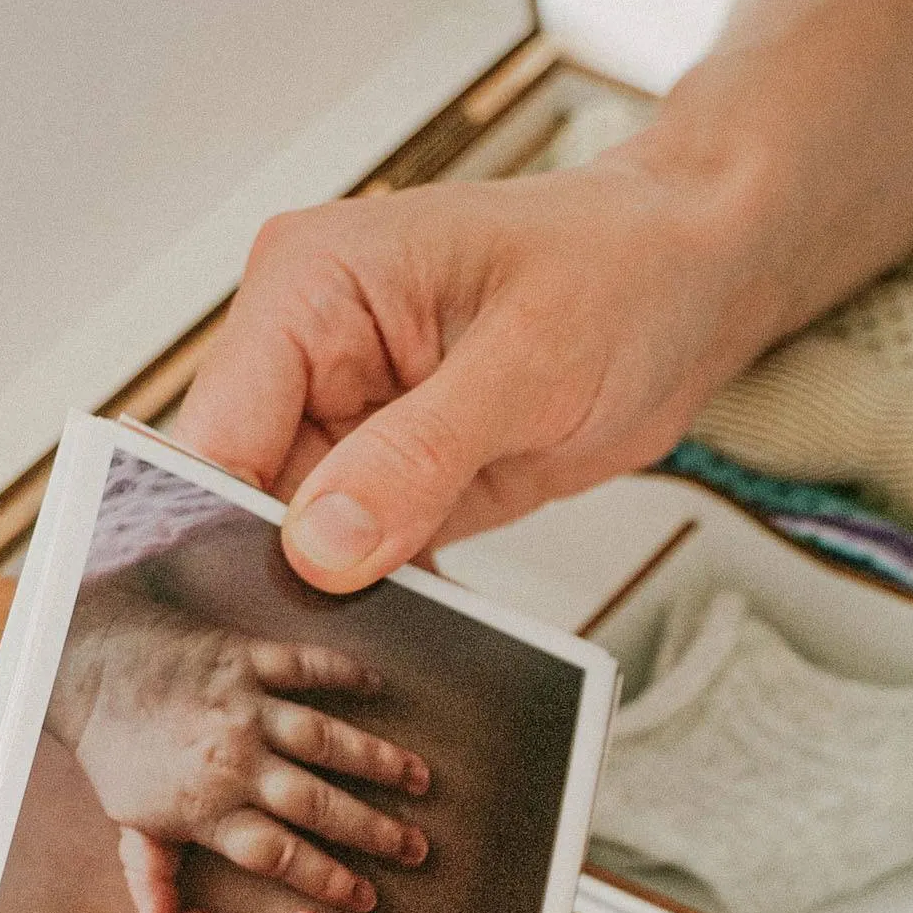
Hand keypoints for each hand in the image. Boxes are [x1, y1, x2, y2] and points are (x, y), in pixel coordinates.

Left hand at [45, 586, 429, 912]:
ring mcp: (243, 708)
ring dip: (375, 760)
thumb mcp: (129, 823)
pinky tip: (378, 688)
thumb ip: (152, 876)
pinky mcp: (245, 660)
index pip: (278, 854)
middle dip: (372, 830)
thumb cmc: (115, 752)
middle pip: (315, 804)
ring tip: (419, 779)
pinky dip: (342, 674)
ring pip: (323, 738)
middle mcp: (234, 762)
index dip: (325, 878)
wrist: (88, 669)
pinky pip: (304, 666)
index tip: (365, 897)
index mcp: (207, 809)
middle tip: (416, 848)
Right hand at [175, 141, 792, 591]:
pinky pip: (357, 560)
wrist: (695, 282)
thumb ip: (417, 455)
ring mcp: (346, 422)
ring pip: (296, 542)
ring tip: (391, 631)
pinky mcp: (391, 480)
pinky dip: (382, 597)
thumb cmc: (624, 269)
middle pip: (241, 497)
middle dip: (281, 576)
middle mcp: (308, 353)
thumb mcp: (530, 360)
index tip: (258, 606)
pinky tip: (420, 624)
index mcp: (308, 285)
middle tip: (329, 643)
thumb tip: (320, 544)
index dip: (223, 526)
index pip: (217, 428)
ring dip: (334, 596)